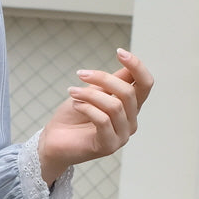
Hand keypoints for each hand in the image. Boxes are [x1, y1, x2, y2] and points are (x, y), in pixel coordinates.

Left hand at [38, 48, 153, 185]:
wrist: (53, 141)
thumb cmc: (73, 116)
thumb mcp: (93, 92)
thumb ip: (111, 82)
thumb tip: (129, 65)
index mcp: (130, 107)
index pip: (145, 84)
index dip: (137, 66)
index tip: (119, 52)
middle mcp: (131, 121)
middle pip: (128, 93)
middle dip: (103, 79)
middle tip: (81, 74)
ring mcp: (122, 135)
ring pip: (114, 106)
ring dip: (89, 95)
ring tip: (71, 91)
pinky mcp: (109, 146)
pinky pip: (103, 120)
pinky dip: (87, 108)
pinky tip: (75, 104)